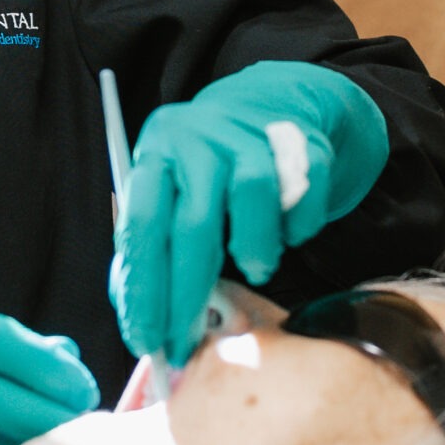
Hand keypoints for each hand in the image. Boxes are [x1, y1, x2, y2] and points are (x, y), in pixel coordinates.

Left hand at [109, 61, 388, 364]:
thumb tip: (142, 320)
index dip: (143, 288)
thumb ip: (151, 248)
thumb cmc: (206, 168)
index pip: (141, 225)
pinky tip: (283, 230)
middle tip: (186, 340)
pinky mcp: (302, 143)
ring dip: (254, 251)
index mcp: (157, 150)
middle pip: (194, 225)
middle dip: (188, 296)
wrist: (270, 103)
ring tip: (255, 266)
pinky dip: (294, 230)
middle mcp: (200, 137)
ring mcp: (253, 135)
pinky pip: (302, 200)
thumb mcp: (166, 193)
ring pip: (254, 203)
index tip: (145, 338)